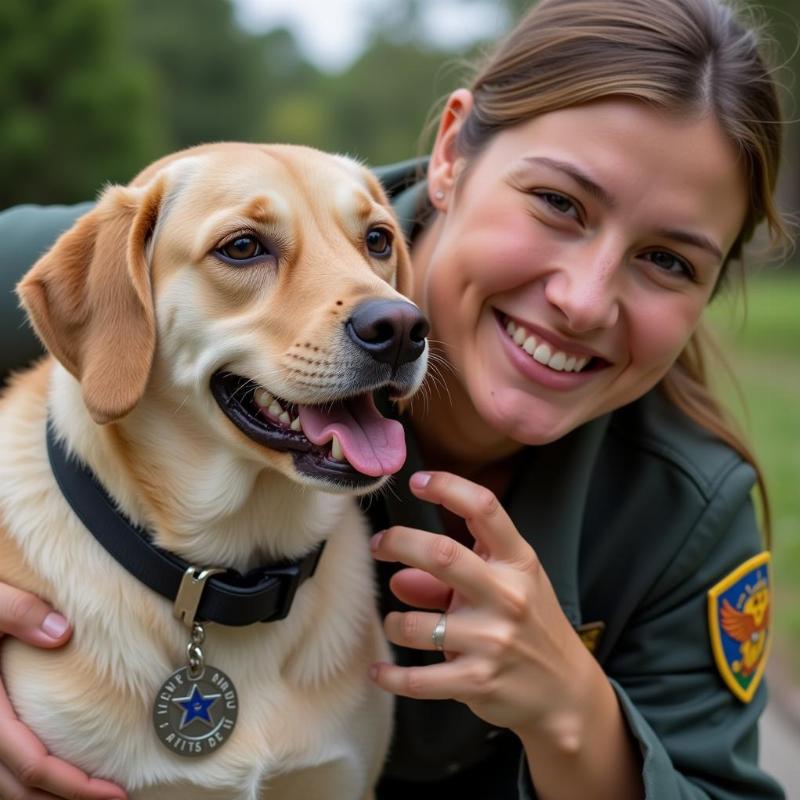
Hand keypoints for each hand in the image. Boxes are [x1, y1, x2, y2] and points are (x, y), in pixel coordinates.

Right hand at [0, 583, 126, 798]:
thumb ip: (17, 612)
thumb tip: (61, 633)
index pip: (30, 763)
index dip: (73, 784)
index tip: (116, 793)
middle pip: (18, 788)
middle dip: (65, 799)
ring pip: (3, 785)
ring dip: (45, 797)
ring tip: (90, 795)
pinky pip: (1, 767)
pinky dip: (26, 780)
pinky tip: (58, 777)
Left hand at [368, 471, 595, 737]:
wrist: (566, 691)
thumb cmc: (529, 626)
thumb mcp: (503, 588)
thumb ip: (450, 577)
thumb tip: (397, 576)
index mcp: (518, 562)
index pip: (485, 509)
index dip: (448, 487)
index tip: (418, 481)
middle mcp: (507, 596)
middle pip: (442, 555)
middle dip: (399, 542)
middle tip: (379, 544)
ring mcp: (493, 640)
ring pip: (416, 624)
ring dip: (395, 622)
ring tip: (397, 624)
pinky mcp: (478, 682)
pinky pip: (418, 679)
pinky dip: (390, 676)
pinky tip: (379, 671)